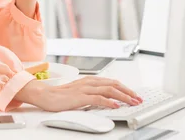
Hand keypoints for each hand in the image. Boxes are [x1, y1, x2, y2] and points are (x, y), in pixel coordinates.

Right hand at [14, 76, 142, 111]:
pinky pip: (98, 98)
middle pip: (114, 84)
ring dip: (123, 96)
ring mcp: (85, 88)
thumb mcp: (80, 92)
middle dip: (128, 92)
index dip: (125, 88)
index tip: (134, 95)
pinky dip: (109, 101)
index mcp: (90, 80)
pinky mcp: (80, 96)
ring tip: (132, 102)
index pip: (112, 82)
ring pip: (109, 90)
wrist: (46, 95)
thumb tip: (106, 99)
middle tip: (138, 99)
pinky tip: (115, 105)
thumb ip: (92, 93)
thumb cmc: (61, 96)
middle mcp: (89, 82)